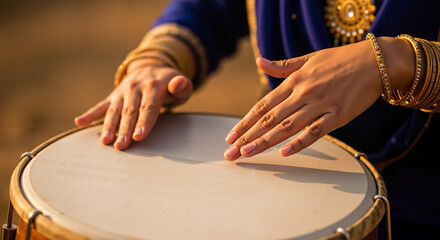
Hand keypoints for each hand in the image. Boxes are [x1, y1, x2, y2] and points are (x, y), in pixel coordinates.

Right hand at [74, 58, 192, 149]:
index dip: (144, 122)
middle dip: (125, 130)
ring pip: (115, 110)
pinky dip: (90, 114)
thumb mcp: (181, 84)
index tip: (139, 136)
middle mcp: (135, 88)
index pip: (149, 107)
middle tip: (121, 146)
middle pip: (130, 112)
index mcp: (153, 86)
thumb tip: (180, 82)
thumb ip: (182, 86)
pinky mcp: (114, 96)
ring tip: (105, 141)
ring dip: (109, 126)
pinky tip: (79, 122)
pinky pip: (101, 105)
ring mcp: (123, 92)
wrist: (151, 67)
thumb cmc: (170, 83)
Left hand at [223, 38, 413, 160]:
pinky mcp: (338, 116)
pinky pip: (316, 132)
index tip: (231, 136)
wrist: (375, 61)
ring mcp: (320, 105)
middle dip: (248, 137)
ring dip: (265, 141)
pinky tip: (284, 153)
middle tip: (231, 153)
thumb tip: (258, 62)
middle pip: (270, 119)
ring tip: (246, 153)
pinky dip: (300, 142)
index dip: (245, 121)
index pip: (263, 105)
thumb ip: (282, 66)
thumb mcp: (308, 58)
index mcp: (294, 81)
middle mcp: (303, 93)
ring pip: (287, 127)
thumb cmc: (340, 59)